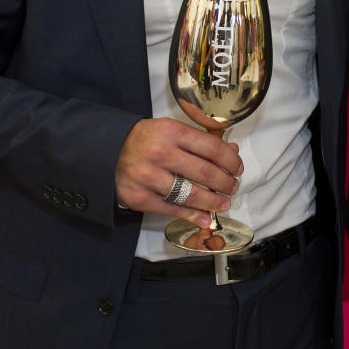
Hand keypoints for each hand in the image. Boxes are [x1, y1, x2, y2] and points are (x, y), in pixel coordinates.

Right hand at [115, 118, 243, 248]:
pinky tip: (204, 218)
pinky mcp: (139, 197)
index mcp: (171, 131)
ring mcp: (148, 176)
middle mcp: (160, 153)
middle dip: (225, 183)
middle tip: (233, 187)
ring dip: (212, 202)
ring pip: (190, 194)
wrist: (111, 150)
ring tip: (223, 203)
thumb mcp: (174, 130)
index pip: (211, 147)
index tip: (237, 168)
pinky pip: (172, 209)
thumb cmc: (148, 139)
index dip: (230, 160)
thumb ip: (202, 141)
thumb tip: (232, 151)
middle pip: (204, 172)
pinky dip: (192, 216)